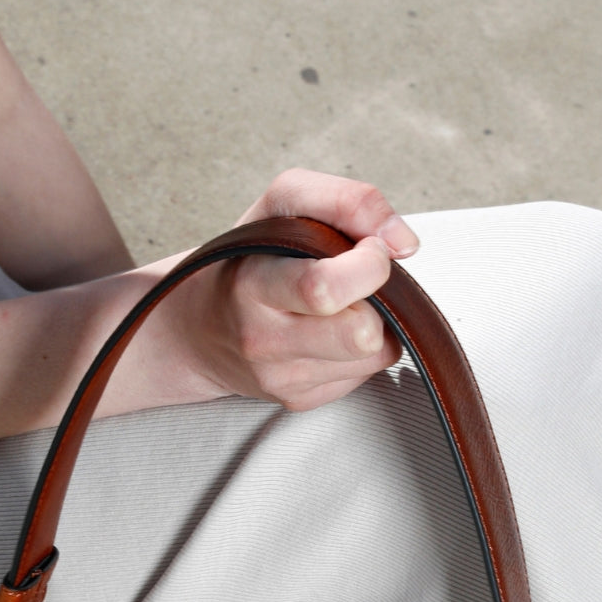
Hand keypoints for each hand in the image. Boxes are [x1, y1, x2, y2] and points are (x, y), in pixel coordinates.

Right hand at [168, 169, 419, 411]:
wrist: (198, 331)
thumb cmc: (246, 259)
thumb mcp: (281, 204)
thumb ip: (345, 201)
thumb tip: (403, 242)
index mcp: (253, 285)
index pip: (323, 289)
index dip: (367, 266)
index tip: (369, 248)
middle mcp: (263, 339)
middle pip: (359, 334)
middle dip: (380, 302)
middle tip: (363, 281)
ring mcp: (282, 378)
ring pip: (375, 354)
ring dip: (376, 323)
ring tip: (344, 305)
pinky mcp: (300, 400)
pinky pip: (366, 374)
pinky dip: (361, 350)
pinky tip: (331, 332)